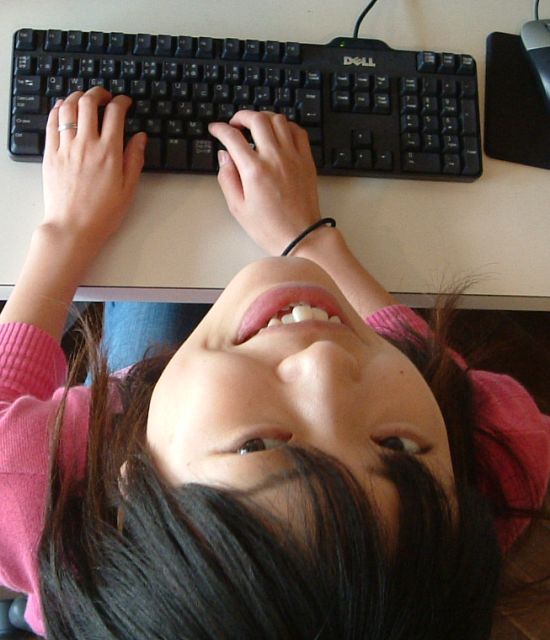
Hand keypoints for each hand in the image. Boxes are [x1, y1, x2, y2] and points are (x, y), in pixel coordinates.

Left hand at [42, 87, 146, 250]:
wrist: (73, 227)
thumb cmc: (102, 213)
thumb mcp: (128, 189)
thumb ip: (135, 159)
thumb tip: (140, 138)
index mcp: (109, 153)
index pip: (115, 113)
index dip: (122, 102)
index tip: (125, 102)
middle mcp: (87, 145)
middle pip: (89, 102)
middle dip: (98, 93)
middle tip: (104, 96)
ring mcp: (66, 148)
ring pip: (68, 107)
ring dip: (77, 96)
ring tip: (84, 99)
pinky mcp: (51, 154)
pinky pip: (52, 122)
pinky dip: (58, 110)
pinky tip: (63, 109)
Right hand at [208, 111, 320, 254]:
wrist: (300, 237)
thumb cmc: (269, 227)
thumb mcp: (238, 207)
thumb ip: (227, 178)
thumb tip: (224, 156)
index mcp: (254, 171)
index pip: (232, 137)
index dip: (220, 129)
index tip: (215, 129)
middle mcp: (274, 158)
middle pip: (257, 120)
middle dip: (241, 116)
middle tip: (234, 123)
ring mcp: (293, 157)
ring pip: (278, 120)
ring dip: (263, 118)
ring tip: (255, 126)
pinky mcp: (306, 161)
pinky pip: (298, 131)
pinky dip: (286, 126)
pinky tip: (278, 133)